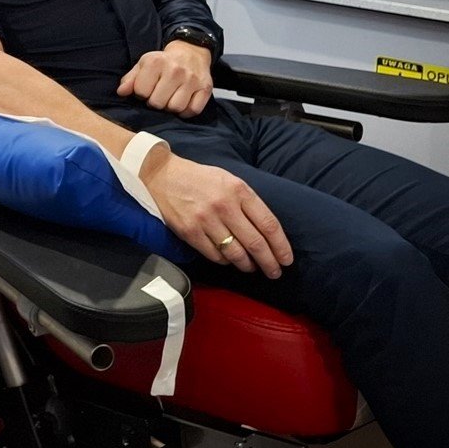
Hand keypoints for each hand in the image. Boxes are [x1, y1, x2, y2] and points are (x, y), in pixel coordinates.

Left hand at [117, 42, 213, 116]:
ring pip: (175, 108)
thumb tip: (121, 93)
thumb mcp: (144, 65)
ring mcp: (192, 80)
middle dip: (155, 102)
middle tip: (158, 95)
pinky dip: (186, 111)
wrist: (191, 52)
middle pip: (158, 103)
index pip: (141, 91)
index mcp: (156, 62)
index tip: (147, 89)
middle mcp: (175, 70)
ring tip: (169, 98)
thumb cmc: (163, 62)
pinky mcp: (205, 88)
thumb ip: (130, 79)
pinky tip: (182, 102)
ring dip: (170, 107)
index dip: (141, 94)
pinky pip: (193, 110)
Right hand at [140, 147, 292, 277]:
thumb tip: (266, 232)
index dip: (281, 246)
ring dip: (248, 265)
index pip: (268, 224)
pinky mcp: (189, 231)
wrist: (161, 175)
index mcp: (238, 190)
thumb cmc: (199, 178)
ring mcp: (205, 220)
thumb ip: (248, 202)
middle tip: (275, 272)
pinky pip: (214, 255)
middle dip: (269, 262)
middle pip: (255, 243)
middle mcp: (224, 205)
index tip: (286, 259)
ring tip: (252, 268)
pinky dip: (225, 261)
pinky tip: (229, 260)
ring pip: (236, 253)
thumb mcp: (229, 180)